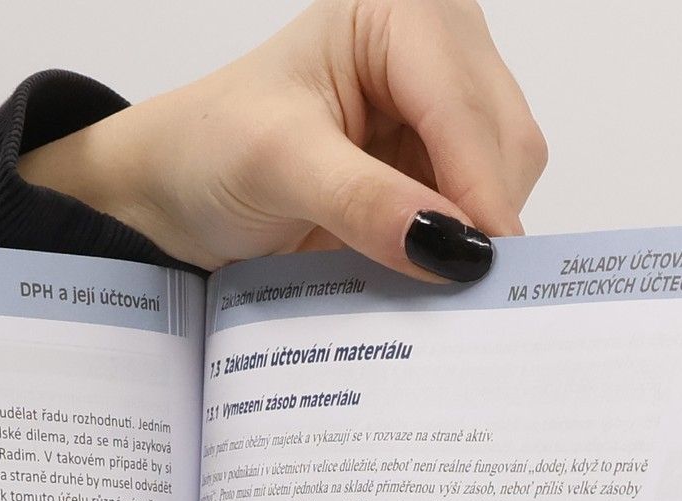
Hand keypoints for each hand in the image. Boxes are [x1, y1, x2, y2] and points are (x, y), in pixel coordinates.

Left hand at [19, 0, 545, 280]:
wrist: (176, 187)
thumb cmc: (211, 151)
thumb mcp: (279, 166)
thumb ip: (365, 201)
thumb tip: (448, 245)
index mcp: (402, 14)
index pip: (465, 106)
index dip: (479, 190)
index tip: (478, 268)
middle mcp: (438, 49)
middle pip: (505, 141)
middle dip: (483, 216)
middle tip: (458, 293)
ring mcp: (443, 108)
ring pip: (504, 180)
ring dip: (474, 238)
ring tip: (429, 284)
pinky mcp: (437, 163)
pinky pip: (478, 212)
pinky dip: (459, 249)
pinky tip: (426, 275)